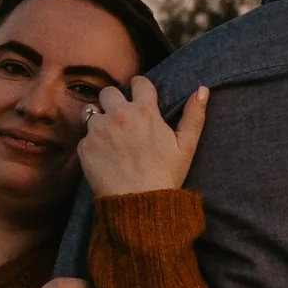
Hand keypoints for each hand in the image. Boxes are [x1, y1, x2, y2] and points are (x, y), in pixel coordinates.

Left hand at [78, 75, 208, 200]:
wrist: (139, 205)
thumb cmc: (165, 177)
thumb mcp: (186, 146)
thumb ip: (194, 115)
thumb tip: (203, 89)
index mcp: (145, 111)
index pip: (138, 82)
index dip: (140, 89)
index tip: (139, 99)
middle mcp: (119, 115)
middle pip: (108, 92)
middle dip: (114, 102)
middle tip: (122, 120)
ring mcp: (99, 130)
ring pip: (93, 113)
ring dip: (100, 122)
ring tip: (111, 141)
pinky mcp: (85, 147)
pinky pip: (85, 138)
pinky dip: (92, 145)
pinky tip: (105, 159)